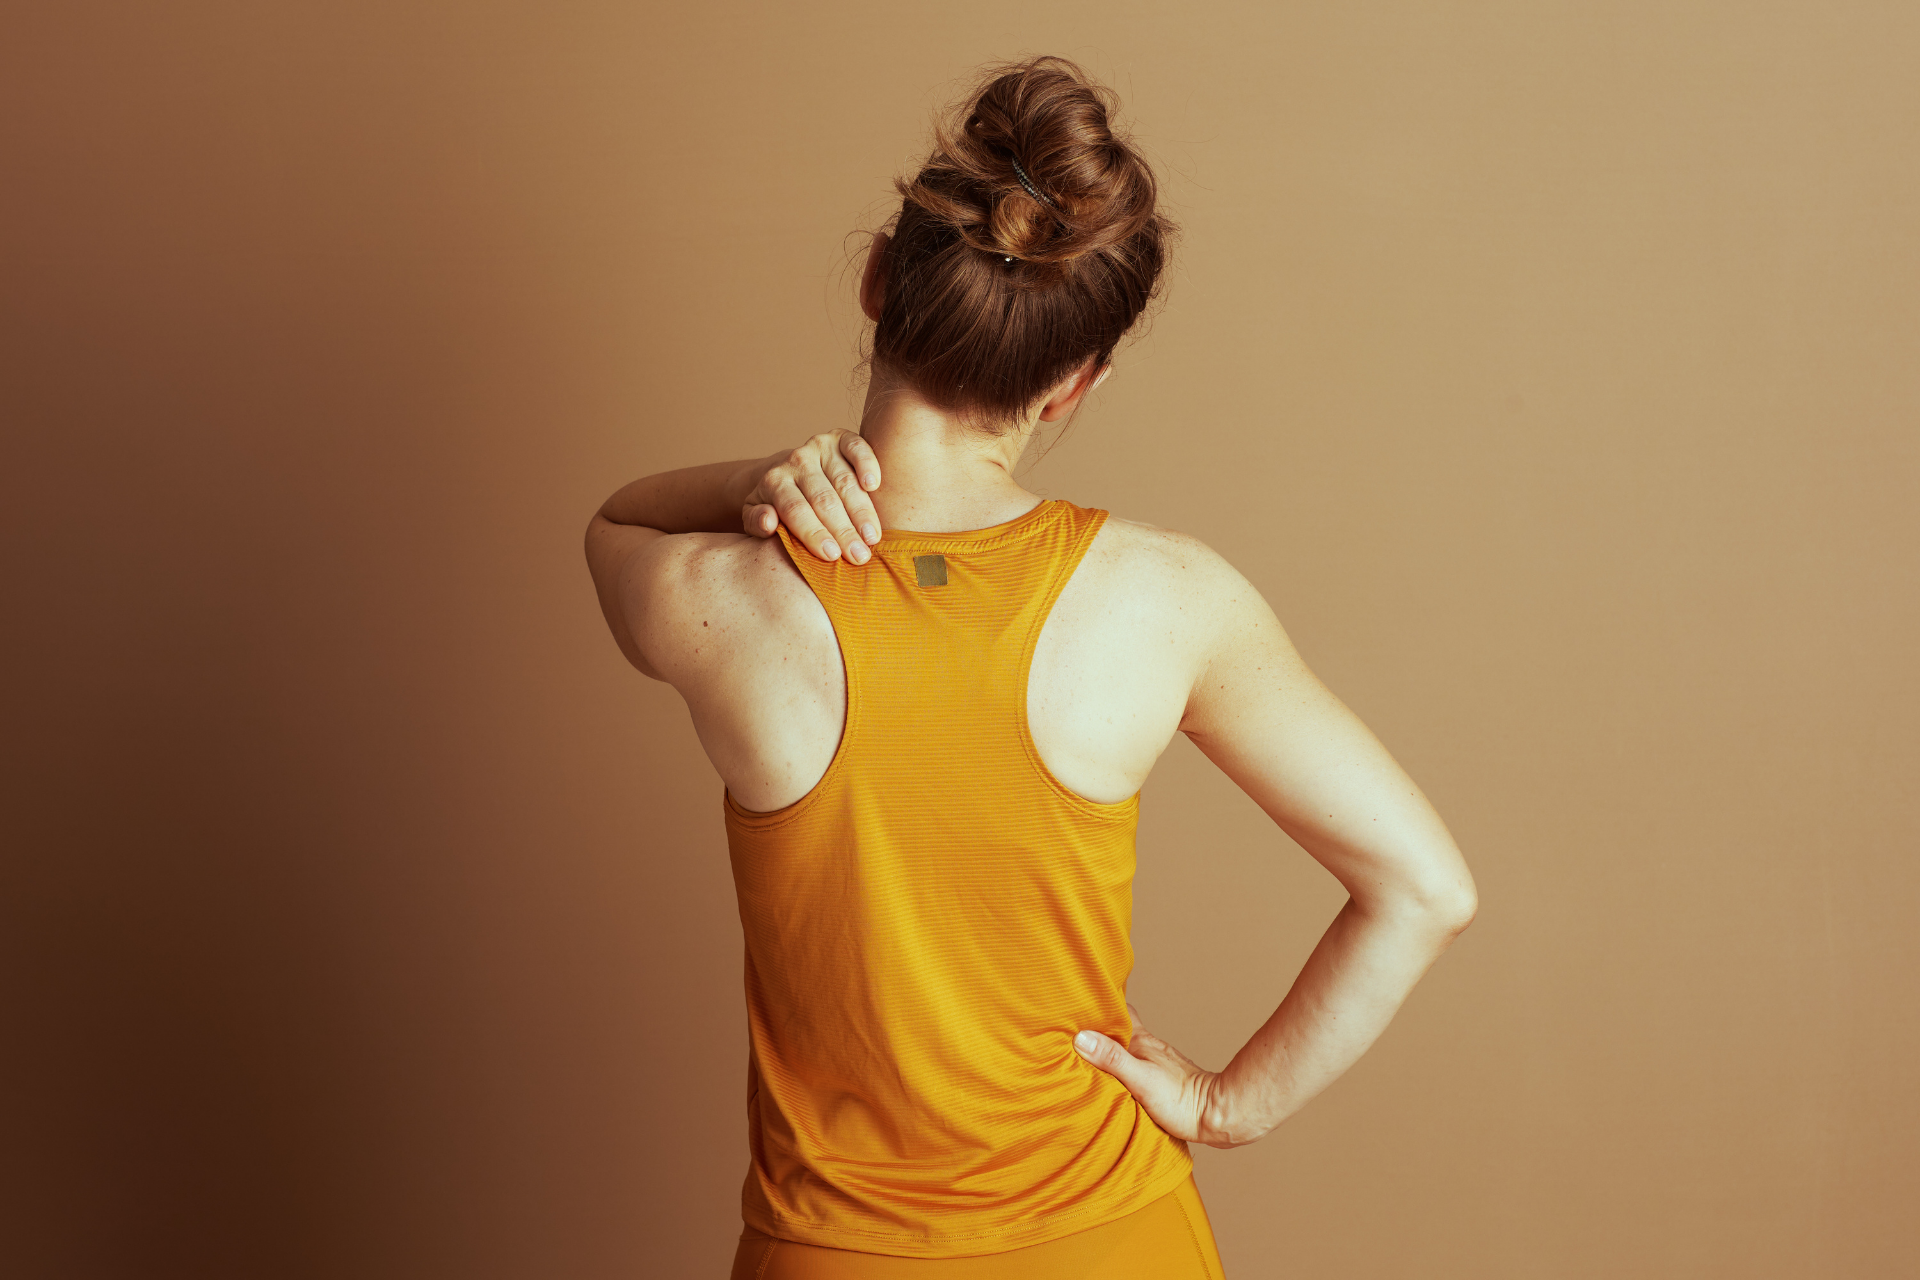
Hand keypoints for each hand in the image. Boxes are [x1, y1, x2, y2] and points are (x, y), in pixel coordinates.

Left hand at [741, 430, 883, 562]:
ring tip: (872, 537)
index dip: (815, 533)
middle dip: (843, 530)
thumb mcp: (755, 517)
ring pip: (844, 481)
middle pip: (823, 499)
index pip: (795, 510)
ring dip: (861, 511)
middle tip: (859, 556)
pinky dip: (867, 463)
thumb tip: (768, 522)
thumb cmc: (777, 506)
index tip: (832, 556)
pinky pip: (856, 447)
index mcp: (774, 482)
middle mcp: (796, 461)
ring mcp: (819, 447)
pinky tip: (874, 485)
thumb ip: (755, 522)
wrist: (788, 472)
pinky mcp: (840, 438)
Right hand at [1074, 1002, 1238, 1148]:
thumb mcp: (1140, 1079)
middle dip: (1100, 1026)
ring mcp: (1155, 1062)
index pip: (1118, 1012)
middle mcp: (1148, 1047)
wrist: (1215, 1117)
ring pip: (1127, 1046)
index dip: (1100, 1005)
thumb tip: (1081, 1038)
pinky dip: (1120, 1064)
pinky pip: (1133, 1064)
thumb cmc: (1181, 1100)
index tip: (1078, 1002)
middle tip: (1075, 1026)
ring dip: (1109, 1046)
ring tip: (1087, 1051)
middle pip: (1120, 1028)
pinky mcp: (1160, 1079)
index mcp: (1141, 1041)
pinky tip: (1113, 1075)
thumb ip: (1112, 1058)